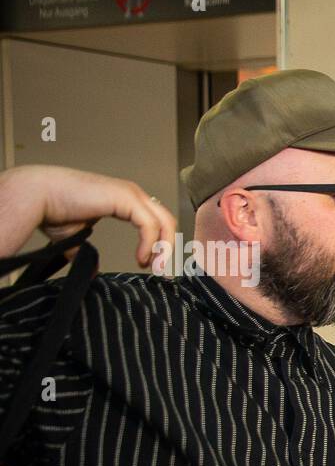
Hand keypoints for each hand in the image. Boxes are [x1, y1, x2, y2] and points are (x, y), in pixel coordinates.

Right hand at [0, 165, 175, 267]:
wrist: (36, 196)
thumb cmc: (51, 209)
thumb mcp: (76, 235)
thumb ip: (88, 251)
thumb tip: (92, 270)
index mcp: (123, 199)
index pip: (155, 220)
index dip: (159, 243)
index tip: (154, 267)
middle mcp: (130, 193)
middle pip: (166, 221)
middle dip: (168, 248)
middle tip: (162, 272)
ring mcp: (130, 194)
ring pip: (164, 222)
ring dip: (164, 249)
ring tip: (154, 268)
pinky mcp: (125, 198)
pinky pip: (150, 225)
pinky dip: (150, 244)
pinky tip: (142, 259)